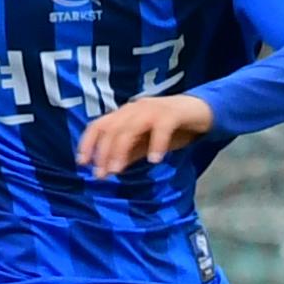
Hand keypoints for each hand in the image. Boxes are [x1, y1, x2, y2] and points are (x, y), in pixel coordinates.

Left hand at [76, 92, 215, 175]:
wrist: (201, 111)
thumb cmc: (170, 128)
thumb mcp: (145, 144)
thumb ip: (129, 154)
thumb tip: (110, 170)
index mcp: (125, 114)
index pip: (99, 125)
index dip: (88, 143)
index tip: (82, 163)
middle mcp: (135, 108)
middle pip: (112, 128)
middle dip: (103, 152)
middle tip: (101, 175)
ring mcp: (153, 109)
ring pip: (130, 127)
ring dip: (121, 150)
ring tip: (117, 170)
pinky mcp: (173, 113)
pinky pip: (161, 129)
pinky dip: (156, 144)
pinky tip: (154, 160)